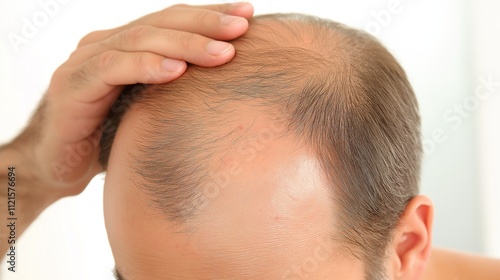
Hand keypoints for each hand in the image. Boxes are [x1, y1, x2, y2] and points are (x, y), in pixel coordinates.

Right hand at [9, 2, 253, 196]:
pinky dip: (145, 66)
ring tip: (222, 52)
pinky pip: (112, 67)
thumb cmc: (113, 135)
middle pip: (162, 23)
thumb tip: (231, 86)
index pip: (174, 21)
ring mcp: (87, 60)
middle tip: (242, 27)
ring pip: (141, 39)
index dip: (210, 15)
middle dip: (206, 23)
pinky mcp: (72, 84)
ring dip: (185, 44)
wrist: (60, 165)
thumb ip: (177, 89)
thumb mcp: (152, 107)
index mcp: (128, 46)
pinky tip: (176, 71)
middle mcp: (108, 44)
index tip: (249, 15)